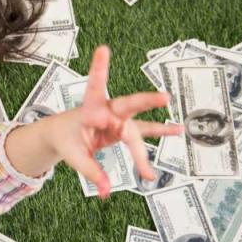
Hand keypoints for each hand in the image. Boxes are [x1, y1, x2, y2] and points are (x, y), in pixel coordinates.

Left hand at [46, 45, 183, 198]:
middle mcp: (108, 111)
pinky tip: (178, 131)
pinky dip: (160, 133)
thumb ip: (91, 172)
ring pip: (139, 128)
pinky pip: (145, 132)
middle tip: (163, 97)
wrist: (63, 134)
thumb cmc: (66, 139)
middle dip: (145, 101)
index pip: (95, 87)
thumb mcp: (73, 156)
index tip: (103, 50)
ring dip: (158, 129)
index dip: (99, 68)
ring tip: (178, 130)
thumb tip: (106, 192)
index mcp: (90, 109)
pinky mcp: (124, 129)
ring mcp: (118, 120)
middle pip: (128, 105)